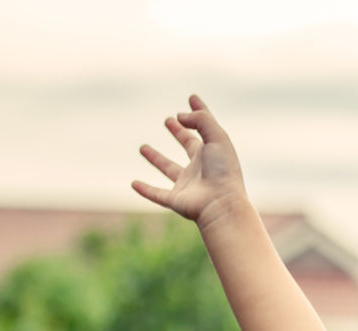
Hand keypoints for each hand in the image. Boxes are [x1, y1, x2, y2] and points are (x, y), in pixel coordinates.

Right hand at [132, 95, 247, 225]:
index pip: (204, 128)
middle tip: (168, 120)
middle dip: (179, 133)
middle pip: (188, 147)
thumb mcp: (217, 137)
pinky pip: (157, 194)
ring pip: (169, 170)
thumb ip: (200, 120)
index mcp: (213, 153)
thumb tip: (179, 117)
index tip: (192, 98)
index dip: (199, 113)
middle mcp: (201, 168)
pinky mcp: (176, 200)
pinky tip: (134, 184)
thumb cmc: (223, 170)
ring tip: (143, 147)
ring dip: (156, 159)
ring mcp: (188, 185)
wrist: (222, 204)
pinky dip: (146, 190)